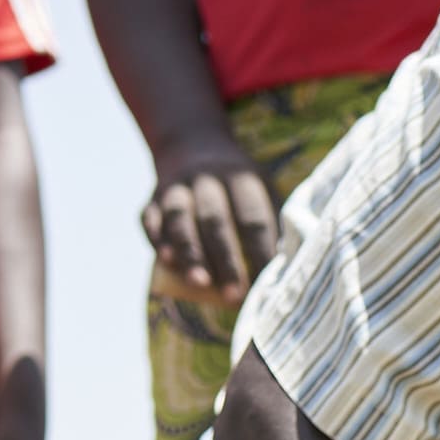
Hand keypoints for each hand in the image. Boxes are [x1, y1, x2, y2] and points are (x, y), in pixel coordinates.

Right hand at [140, 124, 278, 295]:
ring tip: (199, 284)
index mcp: (241, 177)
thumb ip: (275, 222)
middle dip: (225, 259)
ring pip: (180, 219)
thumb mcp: (261, 189)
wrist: (190, 145)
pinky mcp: (151, 199)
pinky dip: (157, 240)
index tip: (268, 283)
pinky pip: (151, 220)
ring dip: (189, 253)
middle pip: (216, 219)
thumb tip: (288, 268)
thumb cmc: (238, 187)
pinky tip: (166, 261)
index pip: (254, 217)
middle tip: (234, 295)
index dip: (261, 250)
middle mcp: (207, 178)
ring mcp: (176, 187)